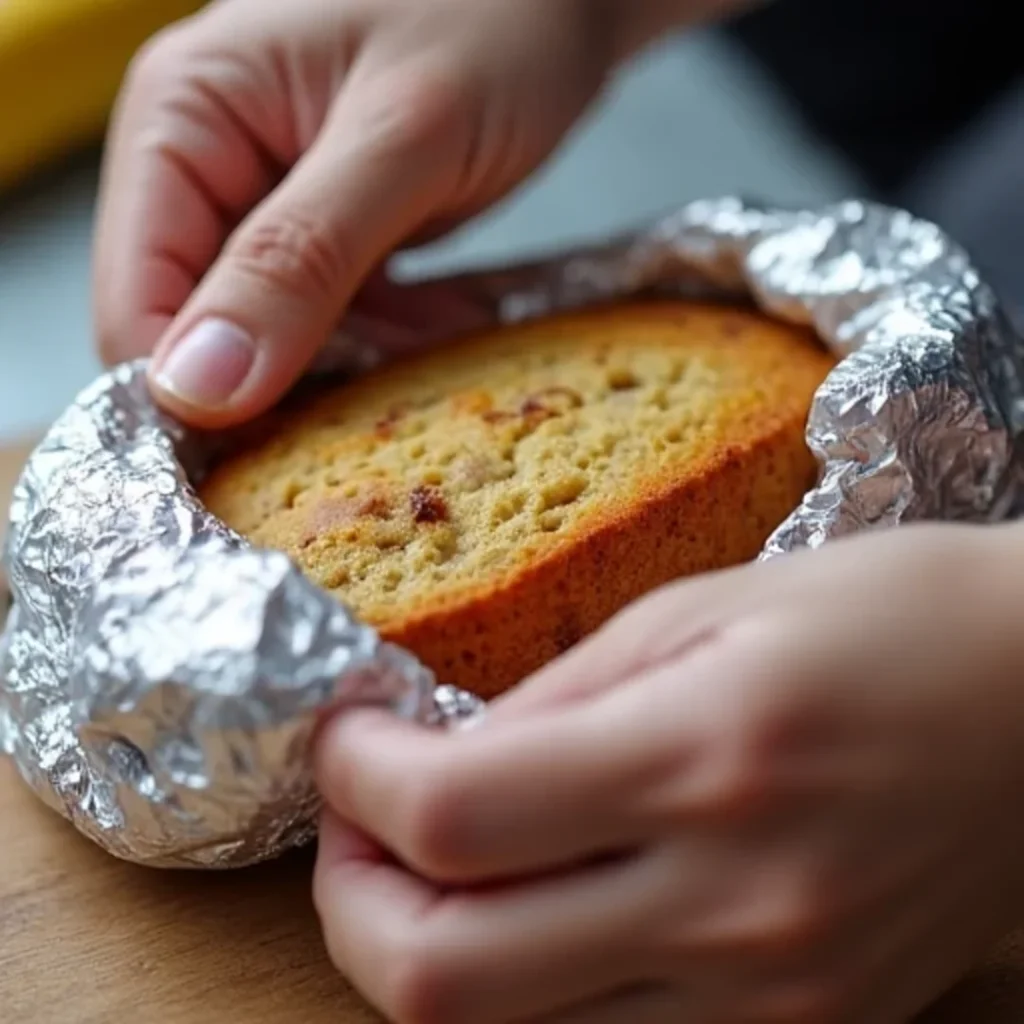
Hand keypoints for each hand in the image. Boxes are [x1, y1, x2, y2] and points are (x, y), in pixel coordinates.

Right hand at [94, 0, 709, 427]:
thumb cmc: (495, 17)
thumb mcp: (401, 136)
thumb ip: (299, 257)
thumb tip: (198, 386)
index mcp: (184, 122)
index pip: (136, 301)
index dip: (190, 393)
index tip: (273, 454)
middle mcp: (209, 170)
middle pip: (200, 334)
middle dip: (288, 382)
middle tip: (382, 399)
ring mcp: (269, 208)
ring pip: (275, 342)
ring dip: (354, 366)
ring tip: (434, 340)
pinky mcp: (326, 237)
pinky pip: (334, 325)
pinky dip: (389, 342)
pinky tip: (443, 326)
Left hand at [313, 524, 1023, 1022]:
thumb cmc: (884, 619)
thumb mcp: (701, 610)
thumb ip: (559, 697)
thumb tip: (443, 755)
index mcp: (704, 757)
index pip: (452, 816)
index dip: (355, 778)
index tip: (345, 734)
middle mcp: (733, 906)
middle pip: (443, 977)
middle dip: (350, 899)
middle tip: (353, 819)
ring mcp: (770, 996)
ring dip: (428, 943)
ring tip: (431, 856)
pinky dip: (530, 980)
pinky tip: (535, 899)